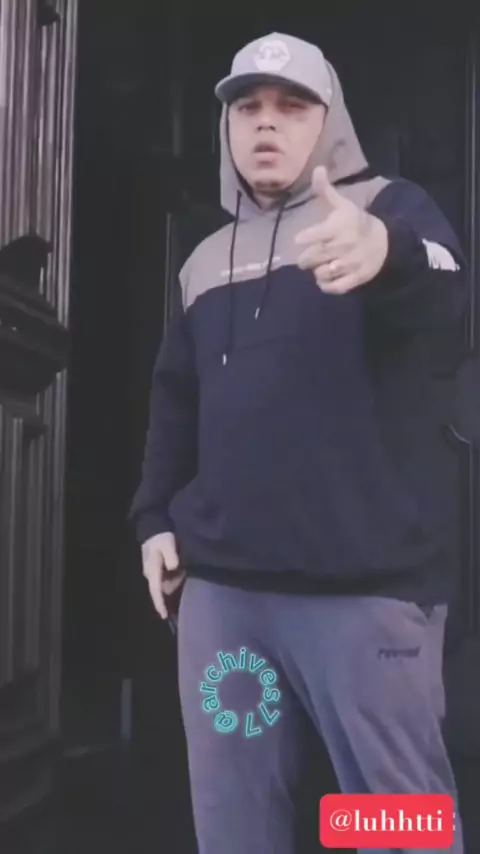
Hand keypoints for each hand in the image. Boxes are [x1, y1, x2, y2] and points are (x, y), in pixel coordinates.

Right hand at [141, 532, 184, 618]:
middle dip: (172, 590)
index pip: (155, 590)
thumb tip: (173, 567)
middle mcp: (150, 575)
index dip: (160, 604)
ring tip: (182, 571)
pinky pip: (165, 580)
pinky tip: (180, 570)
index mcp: (152, 570)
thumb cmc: (162, 538)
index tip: (164, 616)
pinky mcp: (155, 571)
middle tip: (183, 577)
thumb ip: (171, 555)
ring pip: (164, 585)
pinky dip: (173, 578)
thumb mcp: (168, 543)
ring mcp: (152, 573)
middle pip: (161, 590)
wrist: (154, 531)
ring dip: (174, 582)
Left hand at [295, 166, 388, 293]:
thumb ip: (325, 191)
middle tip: (306, 257)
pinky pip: (335, 287)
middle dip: (305, 259)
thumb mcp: (342, 205)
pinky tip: (324, 278)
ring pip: (322, 273)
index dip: (304, 238)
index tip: (300, 239)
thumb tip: (317, 168)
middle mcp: (344, 245)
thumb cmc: (355, 222)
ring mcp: (350, 263)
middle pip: (314, 257)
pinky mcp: (356, 278)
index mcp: (339, 226)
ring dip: (316, 271)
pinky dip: (326, 285)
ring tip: (318, 265)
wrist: (385, 242)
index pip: (314, 236)